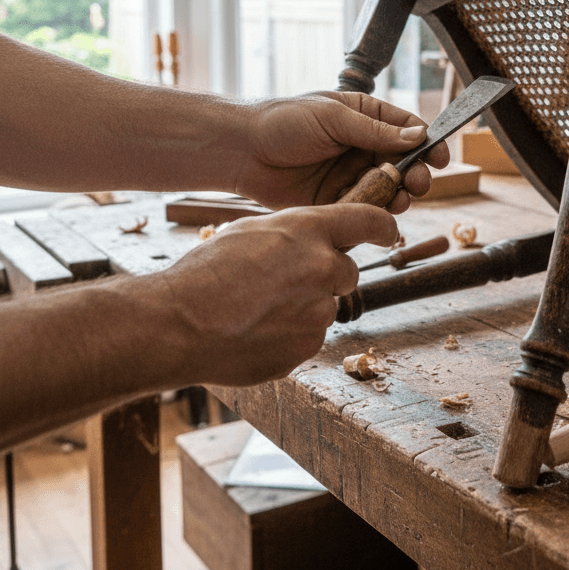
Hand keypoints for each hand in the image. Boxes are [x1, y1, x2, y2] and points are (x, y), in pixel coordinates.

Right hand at [154, 204, 395, 384]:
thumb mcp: (251, 231)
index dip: (383, 226)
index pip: (369, 221)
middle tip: (282, 280)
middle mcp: (323, 268)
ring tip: (257, 307)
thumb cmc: (206, 272)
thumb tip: (314, 242)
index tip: (389, 232)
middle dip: (323, 275)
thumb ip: (294, 234)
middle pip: (346, 271)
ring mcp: (318, 312)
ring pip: (324, 306)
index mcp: (309, 231)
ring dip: (303, 305)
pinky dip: (289, 332)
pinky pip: (308, 335)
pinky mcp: (307, 348)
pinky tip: (255, 329)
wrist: (179, 324)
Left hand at [234, 91, 449, 213]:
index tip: (440, 158)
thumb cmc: (282, 122)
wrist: (241, 151)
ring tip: (400, 199)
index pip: (406, 128)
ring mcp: (349, 173)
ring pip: (387, 187)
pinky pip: (363, 207)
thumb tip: (418, 136)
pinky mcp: (335, 199)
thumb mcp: (333, 119)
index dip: (427, 142)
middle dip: (416, 173)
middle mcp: (361, 145)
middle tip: (420, 184)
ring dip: (399, 194)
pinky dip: (374, 212)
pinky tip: (378, 214)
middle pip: (403, 162)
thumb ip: (375, 131)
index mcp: (363, 116)